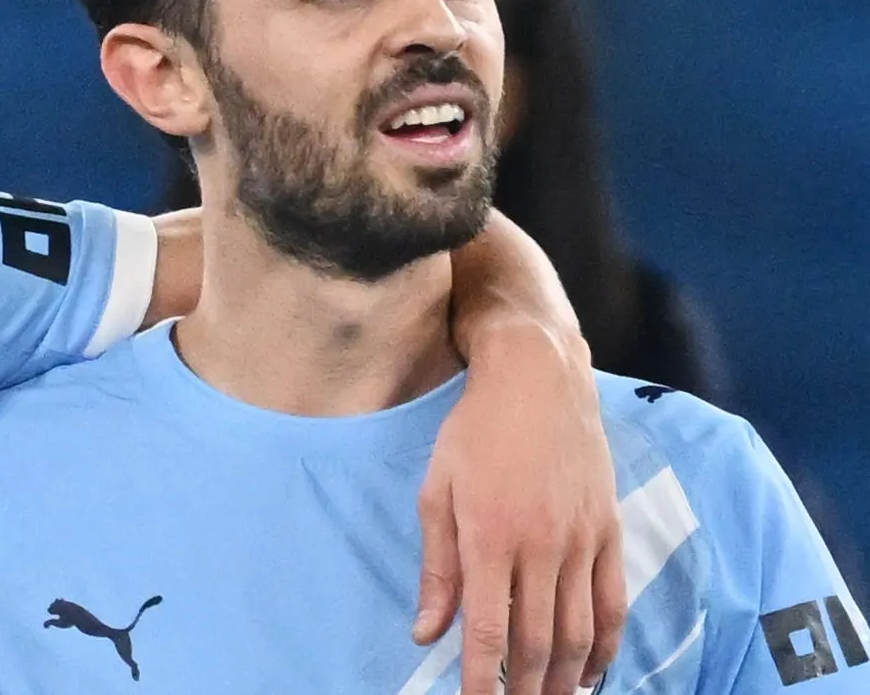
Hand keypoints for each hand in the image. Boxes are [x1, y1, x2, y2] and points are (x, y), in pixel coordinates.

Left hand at [418, 213, 625, 693]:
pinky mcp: (608, 529)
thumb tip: (427, 632)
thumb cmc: (474, 431)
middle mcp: (540, 545)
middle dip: (525, 689)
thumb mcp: (436, 492)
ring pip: (579, 631)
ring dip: (565, 678)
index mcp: (489, 537)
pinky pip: (613, 601)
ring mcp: (580, 539)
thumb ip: (435, 568)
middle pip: (538, 642)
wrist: (536, 378)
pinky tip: (592, 671)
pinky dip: (605, 644)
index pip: (489, 631)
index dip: (482, 680)